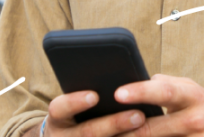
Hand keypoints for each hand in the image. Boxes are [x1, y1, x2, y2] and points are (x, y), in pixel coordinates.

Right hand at [25, 91, 146, 136]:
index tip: (95, 95)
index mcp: (58, 119)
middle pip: (87, 133)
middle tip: (138, 115)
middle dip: (114, 124)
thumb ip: (93, 90)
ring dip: (126, 136)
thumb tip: (121, 73)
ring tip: (144, 123)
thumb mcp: (76, 104)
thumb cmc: (78, 113)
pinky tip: (146, 136)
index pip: (59, 109)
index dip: (74, 102)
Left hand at [114, 74, 203, 136]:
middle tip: (103, 129)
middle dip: (127, 129)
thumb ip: (169, 84)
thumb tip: (145, 79)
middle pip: (154, 127)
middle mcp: (195, 119)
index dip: (140, 92)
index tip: (118, 93)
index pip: (163, 91)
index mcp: (193, 96)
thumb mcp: (195, 92)